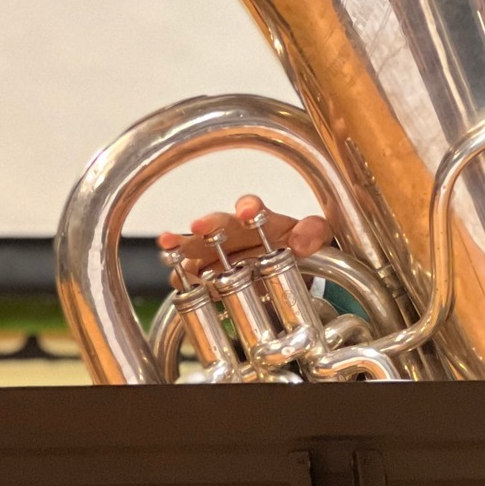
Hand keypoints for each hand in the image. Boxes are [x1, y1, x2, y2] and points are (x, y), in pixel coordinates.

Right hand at [157, 194, 331, 283]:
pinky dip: (185, 278)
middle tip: (197, 226)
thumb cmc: (298, 245)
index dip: (250, 207)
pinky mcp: (211, 278)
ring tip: (168, 246)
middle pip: (218, 226)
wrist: (290, 272)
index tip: (248, 211)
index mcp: (263, 219)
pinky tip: (178, 276)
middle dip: (207, 225)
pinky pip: (194, 276)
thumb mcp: (316, 237)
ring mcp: (221, 255)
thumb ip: (313, 233)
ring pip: (199, 248)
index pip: (252, 207)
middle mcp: (236, 233)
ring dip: (184, 247)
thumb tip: (301, 242)